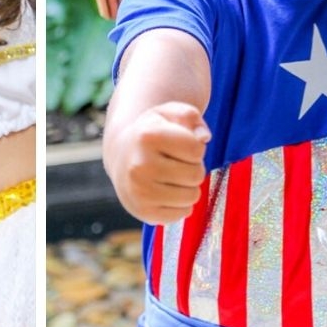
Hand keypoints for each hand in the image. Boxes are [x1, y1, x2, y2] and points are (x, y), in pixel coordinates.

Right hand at [108, 101, 209, 223]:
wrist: (122, 157)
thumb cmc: (152, 134)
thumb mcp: (168, 114)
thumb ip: (191, 116)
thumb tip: (204, 138)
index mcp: (147, 137)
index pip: (197, 149)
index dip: (195, 147)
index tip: (180, 145)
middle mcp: (140, 165)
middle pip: (197, 174)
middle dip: (193, 167)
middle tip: (176, 162)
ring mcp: (140, 192)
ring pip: (192, 196)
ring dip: (189, 186)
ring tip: (172, 177)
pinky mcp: (143, 212)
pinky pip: (183, 213)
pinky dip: (181, 204)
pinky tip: (166, 192)